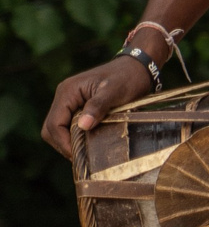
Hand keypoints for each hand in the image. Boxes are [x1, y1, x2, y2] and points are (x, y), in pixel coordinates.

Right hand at [42, 54, 157, 160]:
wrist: (138, 67)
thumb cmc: (128, 77)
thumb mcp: (115, 91)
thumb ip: (98, 107)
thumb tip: (83, 126)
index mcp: (68, 92)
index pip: (54, 123)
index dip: (63, 142)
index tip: (78, 156)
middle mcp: (64, 97)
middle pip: (51, 129)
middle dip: (64, 145)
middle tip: (82, 159)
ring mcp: (70, 102)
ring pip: (59, 129)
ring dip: (69, 142)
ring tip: (86, 154)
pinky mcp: (78, 107)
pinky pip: (69, 126)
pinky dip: (76, 137)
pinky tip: (89, 144)